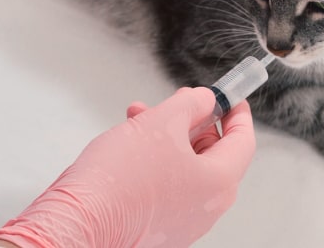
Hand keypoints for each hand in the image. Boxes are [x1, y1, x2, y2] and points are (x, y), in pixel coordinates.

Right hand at [0, 88, 255, 247]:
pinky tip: (133, 144)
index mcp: (219, 183)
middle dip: (194, 122)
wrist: (81, 222)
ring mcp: (184, 221)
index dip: (236, 113)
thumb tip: (205, 100)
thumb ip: (191, 105)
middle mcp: (207, 207)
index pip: (243, 141)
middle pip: (214, 154)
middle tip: (179, 102)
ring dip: (170, 137)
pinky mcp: (159, 226)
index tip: (231, 97)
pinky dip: (158, 160)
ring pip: (187, 167)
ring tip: (142, 117)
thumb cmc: (120, 180)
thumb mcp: (161, 122)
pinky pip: (170, 185)